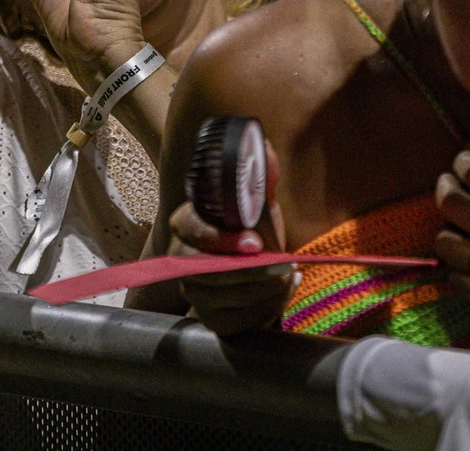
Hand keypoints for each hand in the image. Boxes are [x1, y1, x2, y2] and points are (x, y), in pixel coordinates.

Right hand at [167, 141, 293, 335]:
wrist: (255, 271)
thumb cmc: (252, 232)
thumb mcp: (259, 204)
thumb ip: (260, 178)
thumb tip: (265, 148)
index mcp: (188, 222)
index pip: (194, 230)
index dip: (222, 240)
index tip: (256, 244)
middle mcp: (181, 259)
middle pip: (210, 272)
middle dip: (255, 271)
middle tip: (286, 266)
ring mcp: (193, 293)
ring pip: (226, 298)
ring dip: (266, 290)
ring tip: (288, 277)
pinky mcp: (210, 319)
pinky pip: (237, 321)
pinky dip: (266, 310)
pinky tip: (280, 294)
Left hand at [434, 148, 469, 351]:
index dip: (464, 163)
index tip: (463, 161)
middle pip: (454, 203)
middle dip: (445, 189)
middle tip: (449, 186)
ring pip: (446, 241)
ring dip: (447, 230)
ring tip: (455, 227)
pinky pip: (456, 278)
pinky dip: (456, 268)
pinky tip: (466, 264)